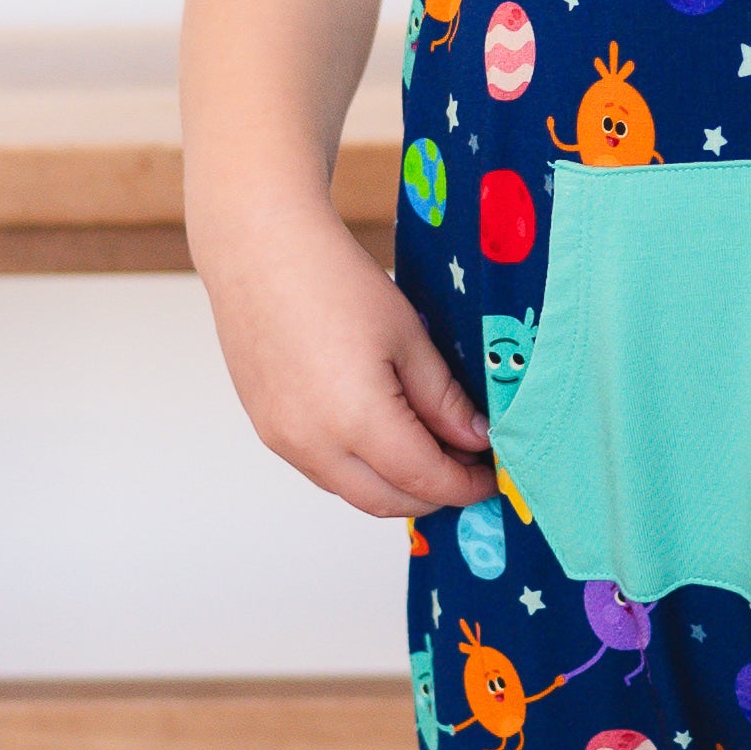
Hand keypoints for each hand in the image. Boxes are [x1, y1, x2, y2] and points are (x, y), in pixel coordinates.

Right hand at [197, 207, 490, 519]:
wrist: (259, 247)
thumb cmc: (334, 279)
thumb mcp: (408, 337)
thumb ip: (444, 399)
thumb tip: (475, 440)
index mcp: (357, 420)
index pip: (425, 480)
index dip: (465, 485)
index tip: (491, 476)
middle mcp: (313, 444)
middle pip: (387, 502)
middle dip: (434, 495)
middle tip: (466, 468)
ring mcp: (282, 440)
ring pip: (351, 491)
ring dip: (395, 486)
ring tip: (429, 450)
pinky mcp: (266, 428)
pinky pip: (321, 470)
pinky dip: (359, 469)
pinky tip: (382, 436)